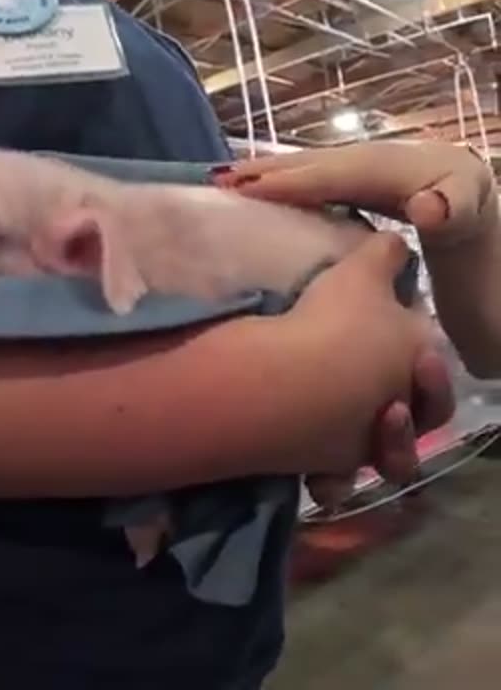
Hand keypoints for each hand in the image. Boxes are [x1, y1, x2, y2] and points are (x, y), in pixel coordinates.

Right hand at [219, 141, 497, 249]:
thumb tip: (426, 207)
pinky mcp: (358, 179)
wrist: (478, 211)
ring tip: (221, 180)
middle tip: (218, 180)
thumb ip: (452, 212)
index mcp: (399, 170)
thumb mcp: (470, 218)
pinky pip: (313, 177)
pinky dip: (281, 179)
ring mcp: (365, 166)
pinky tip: (252, 188)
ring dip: (265, 172)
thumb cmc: (471, 225)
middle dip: (267, 170)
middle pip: (316, 163)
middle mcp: (377, 159)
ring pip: (309, 166)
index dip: (294, 181)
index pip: (339, 175)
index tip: (250, 189)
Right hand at [286, 233, 454, 479]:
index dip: (419, 347)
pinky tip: (321, 470)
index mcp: (419, 362)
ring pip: (389, 454)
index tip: (383, 323)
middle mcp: (404, 409)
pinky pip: (334, 479)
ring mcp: (369, 443)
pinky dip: (331, 480)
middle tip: (382, 366)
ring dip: (383, 442)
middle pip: (424, 412)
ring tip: (357, 418)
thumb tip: (394, 241)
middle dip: (416, 397)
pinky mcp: (328, 467)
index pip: (432, 358)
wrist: (290, 382)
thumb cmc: (332, 324)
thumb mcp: (361, 273)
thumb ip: (384, 256)